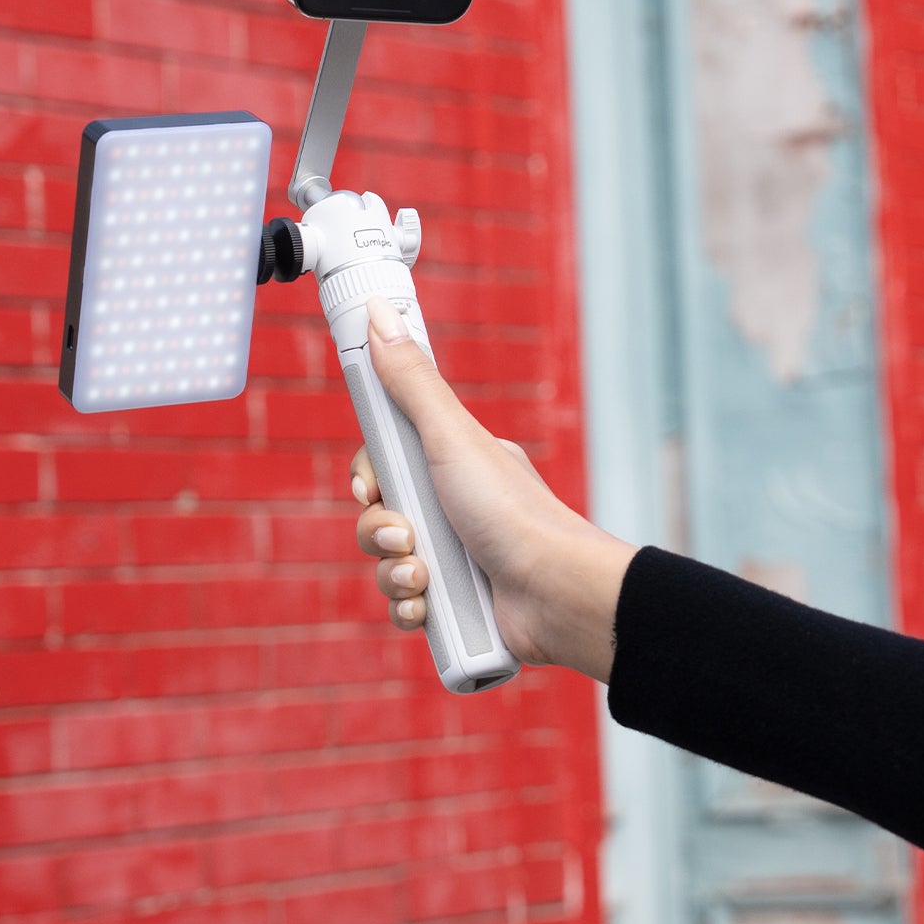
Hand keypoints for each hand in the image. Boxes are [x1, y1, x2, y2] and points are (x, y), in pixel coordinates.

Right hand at [351, 296, 634, 681]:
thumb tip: (379, 314)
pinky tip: (429, 608)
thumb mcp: (452, 438)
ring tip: (425, 579)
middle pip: (378, 517)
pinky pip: (407, 606)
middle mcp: (454, 508)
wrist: (554, 592)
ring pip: (388, 565)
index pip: (384, 465)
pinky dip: (411, 609)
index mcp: (453, 464)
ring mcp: (456, 557)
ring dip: (395, 576)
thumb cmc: (513, 512)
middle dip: (380, 534)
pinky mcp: (457, 604)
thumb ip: (411, 381)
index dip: (368, 479)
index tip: (371, 487)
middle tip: (408, 538)